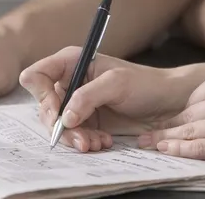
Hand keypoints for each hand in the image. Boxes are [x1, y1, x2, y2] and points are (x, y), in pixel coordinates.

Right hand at [19, 47, 188, 151]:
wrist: (168, 103)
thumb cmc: (145, 83)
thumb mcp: (116, 84)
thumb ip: (87, 97)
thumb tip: (64, 117)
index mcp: (72, 62)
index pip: (36, 75)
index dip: (41, 94)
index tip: (57, 110)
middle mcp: (70, 81)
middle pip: (44, 106)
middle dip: (59, 125)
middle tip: (79, 138)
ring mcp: (77, 102)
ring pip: (58, 124)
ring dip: (74, 137)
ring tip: (96, 143)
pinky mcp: (87, 120)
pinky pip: (74, 135)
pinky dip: (85, 141)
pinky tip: (102, 142)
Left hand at [142, 66, 204, 163]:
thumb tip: (204, 107)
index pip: (194, 98)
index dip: (177, 114)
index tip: (162, 122)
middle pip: (189, 114)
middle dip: (167, 127)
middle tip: (144, 135)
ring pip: (193, 131)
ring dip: (169, 140)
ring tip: (151, 145)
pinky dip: (184, 150)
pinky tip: (170, 151)